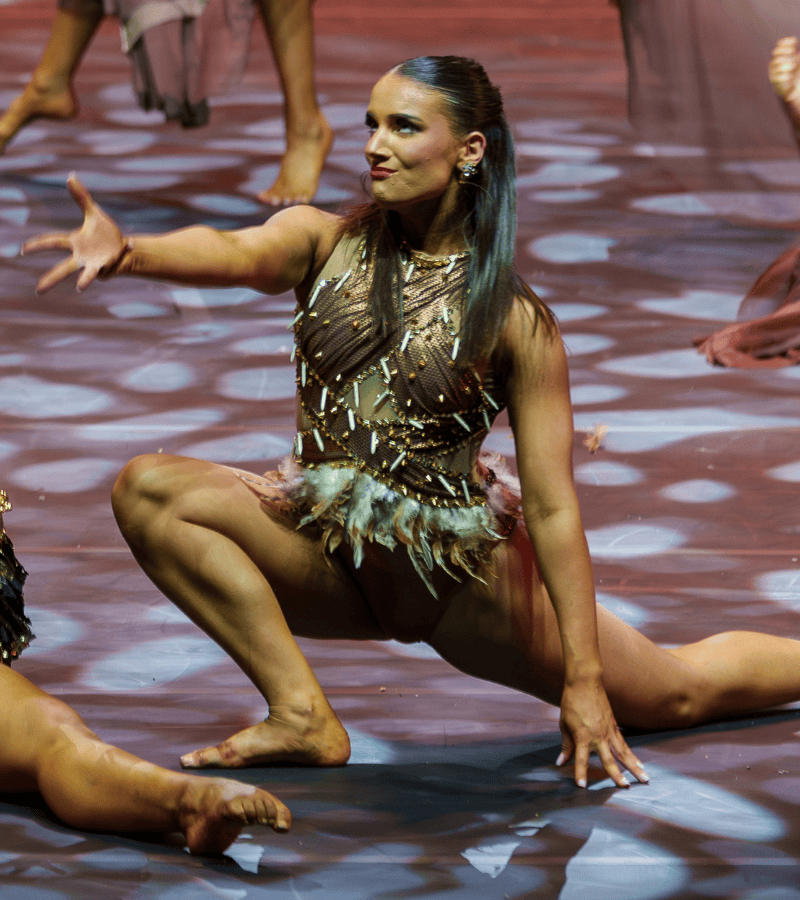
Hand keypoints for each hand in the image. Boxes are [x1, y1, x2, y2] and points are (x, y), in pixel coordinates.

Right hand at [21, 175, 128, 292]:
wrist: (124, 247)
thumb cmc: (105, 233)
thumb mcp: (94, 213)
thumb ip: (81, 197)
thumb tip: (70, 176)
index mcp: (74, 243)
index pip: (52, 242)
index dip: (38, 245)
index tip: (23, 250)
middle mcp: (82, 258)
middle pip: (63, 270)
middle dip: (51, 279)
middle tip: (38, 291)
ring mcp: (95, 266)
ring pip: (87, 276)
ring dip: (85, 280)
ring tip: (80, 287)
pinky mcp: (109, 269)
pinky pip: (114, 262)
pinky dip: (124, 250)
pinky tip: (128, 243)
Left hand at [556, 679, 648, 788]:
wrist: (584, 683)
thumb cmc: (571, 703)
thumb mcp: (564, 724)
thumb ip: (566, 745)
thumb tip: (561, 762)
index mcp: (582, 737)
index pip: (581, 759)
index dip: (580, 773)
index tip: (581, 786)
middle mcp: (598, 736)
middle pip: (609, 760)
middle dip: (617, 776)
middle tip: (625, 788)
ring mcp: (608, 731)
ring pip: (623, 753)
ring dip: (634, 767)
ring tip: (645, 779)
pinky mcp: (614, 726)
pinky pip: (624, 744)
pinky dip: (632, 755)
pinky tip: (640, 763)